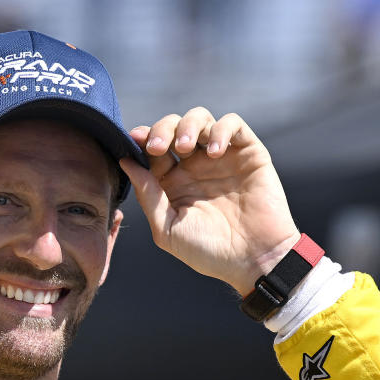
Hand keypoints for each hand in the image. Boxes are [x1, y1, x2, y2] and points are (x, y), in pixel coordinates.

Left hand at [121, 108, 299, 295]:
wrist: (253, 261)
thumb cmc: (209, 252)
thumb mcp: (167, 228)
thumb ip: (147, 195)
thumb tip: (126, 161)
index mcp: (172, 183)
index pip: (152, 149)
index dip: (142, 139)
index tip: (134, 140)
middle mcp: (195, 166)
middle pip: (173, 127)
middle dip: (162, 129)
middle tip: (159, 148)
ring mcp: (221, 157)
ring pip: (200, 118)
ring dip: (188, 125)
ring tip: (186, 147)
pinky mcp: (248, 153)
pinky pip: (233, 124)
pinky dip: (220, 130)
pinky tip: (215, 152)